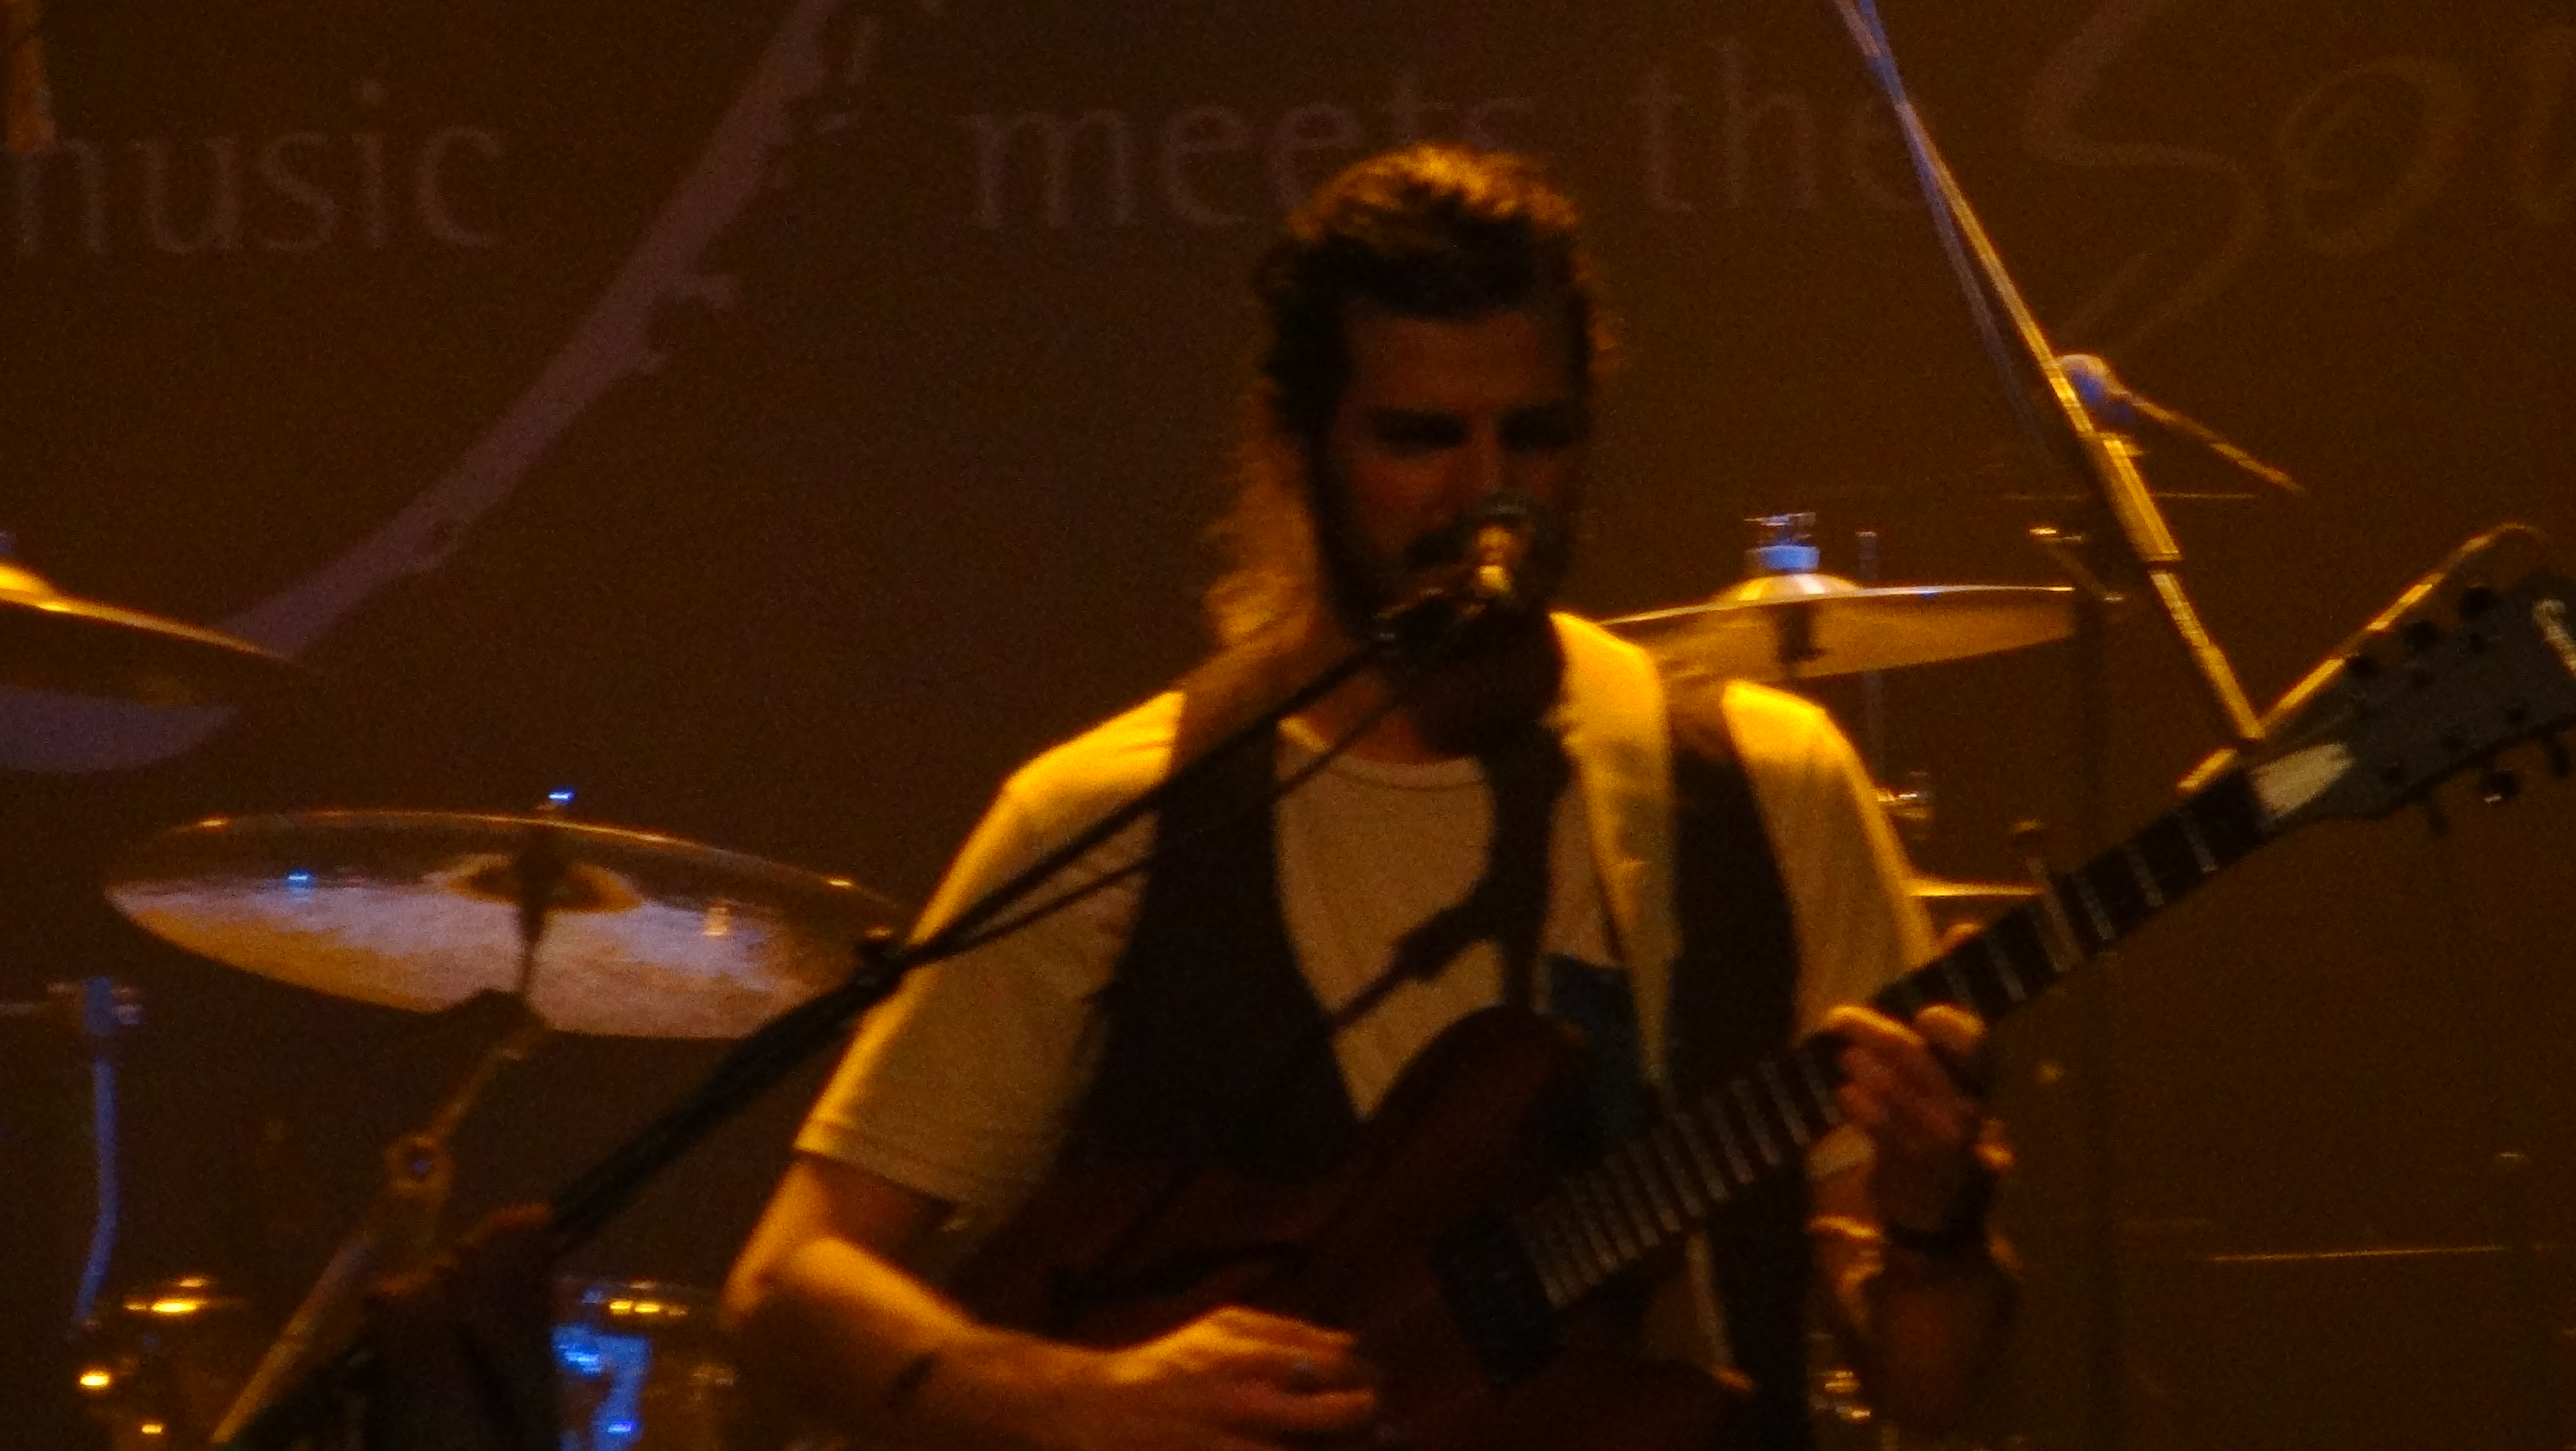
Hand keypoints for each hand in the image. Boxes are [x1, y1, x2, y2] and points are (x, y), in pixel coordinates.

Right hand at [1043, 1305, 1380, 1450]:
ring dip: (1349, 1447)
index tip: (1375, 1390)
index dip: (1369, 1380)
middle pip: (1343, 1415)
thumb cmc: (1165, 1366)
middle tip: (1383, 1428)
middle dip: (1372, 1422)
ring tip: (1368, 1443)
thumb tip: (1349, 1341)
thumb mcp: (1221, 1328)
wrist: (1094, 1409)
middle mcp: (1249, 1401)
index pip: (1341, 1365)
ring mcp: (1234, 1445)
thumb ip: (1285, 1330)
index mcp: (1253, 1356)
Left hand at [1822, 1003, 1990, 1233]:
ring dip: (1864, 1067)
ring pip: (1895, 1088)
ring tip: (1845, 1056)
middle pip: (1916, 1059)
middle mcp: (1965, 1113)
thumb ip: (1927, 1065)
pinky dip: (1861, 1107)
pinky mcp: (1910, 1164)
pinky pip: (1881, 1127)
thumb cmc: (1938, 1140)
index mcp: (1978, 1091)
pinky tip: (1845, 1094)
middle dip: (1875, 1033)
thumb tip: (1889, 1024)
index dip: (1954, 1031)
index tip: (1925, 1018)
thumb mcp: (1946, 1102)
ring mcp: (1939, 1140)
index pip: (1976, 1052)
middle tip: (1839, 1018)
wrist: (1942, 1212)